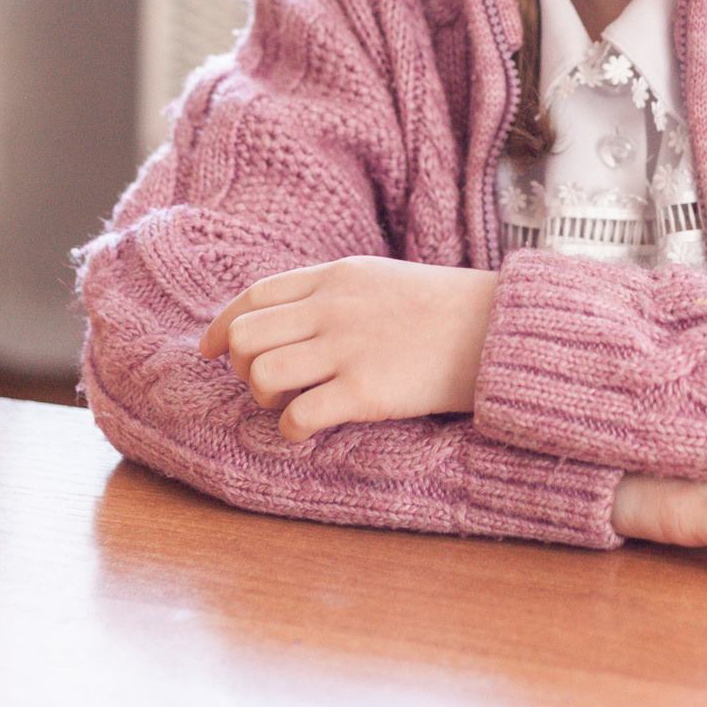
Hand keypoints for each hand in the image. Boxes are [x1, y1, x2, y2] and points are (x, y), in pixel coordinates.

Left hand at [199, 257, 498, 440]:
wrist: (498, 327)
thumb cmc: (445, 307)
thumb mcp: (381, 278)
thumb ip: (333, 292)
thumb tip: (288, 321)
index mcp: (335, 276)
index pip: (254, 297)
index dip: (221, 326)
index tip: (208, 350)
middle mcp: (332, 309)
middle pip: (245, 337)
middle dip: (238, 366)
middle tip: (262, 384)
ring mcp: (347, 350)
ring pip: (259, 375)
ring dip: (261, 399)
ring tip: (288, 405)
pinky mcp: (365, 392)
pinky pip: (297, 416)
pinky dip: (289, 429)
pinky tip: (306, 430)